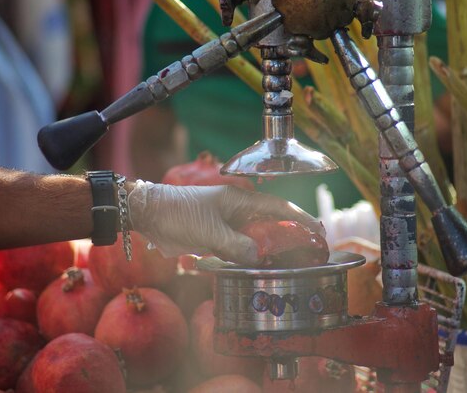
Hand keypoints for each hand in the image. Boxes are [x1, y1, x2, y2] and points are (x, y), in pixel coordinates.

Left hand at [127, 181, 323, 264]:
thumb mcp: (211, 230)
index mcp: (240, 200)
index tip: (316, 229)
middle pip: (268, 223)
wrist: (150, 215)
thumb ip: (237, 245)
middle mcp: (236, 210)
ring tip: (284, 263)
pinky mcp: (214, 236)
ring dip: (265, 248)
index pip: (277, 207)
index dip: (298, 218)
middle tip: (304, 253)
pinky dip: (246, 255)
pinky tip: (254, 266)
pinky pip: (237, 246)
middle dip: (286, 236)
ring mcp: (225, 223)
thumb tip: (258, 257)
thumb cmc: (180, 214)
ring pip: (253, 237)